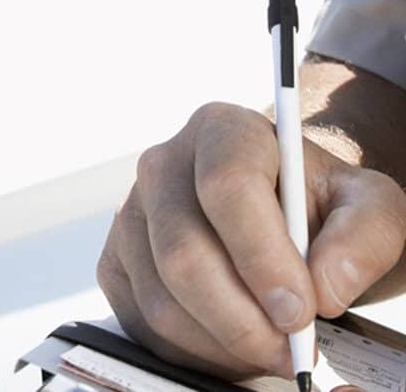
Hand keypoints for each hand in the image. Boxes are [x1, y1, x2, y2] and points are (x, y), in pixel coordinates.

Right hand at [97, 102, 405, 379]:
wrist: (275, 214)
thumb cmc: (316, 206)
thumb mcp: (368, 206)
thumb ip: (366, 235)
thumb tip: (324, 287)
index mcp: (221, 130)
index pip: (226, 186)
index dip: (262, 256)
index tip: (300, 310)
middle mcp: (162, 165)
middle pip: (183, 254)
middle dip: (242, 320)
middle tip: (291, 350)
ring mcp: (129, 215)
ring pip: (162, 300)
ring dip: (223, 344)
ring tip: (269, 347)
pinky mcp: (113, 262)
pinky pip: (144, 323)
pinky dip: (193, 351)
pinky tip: (230, 341)